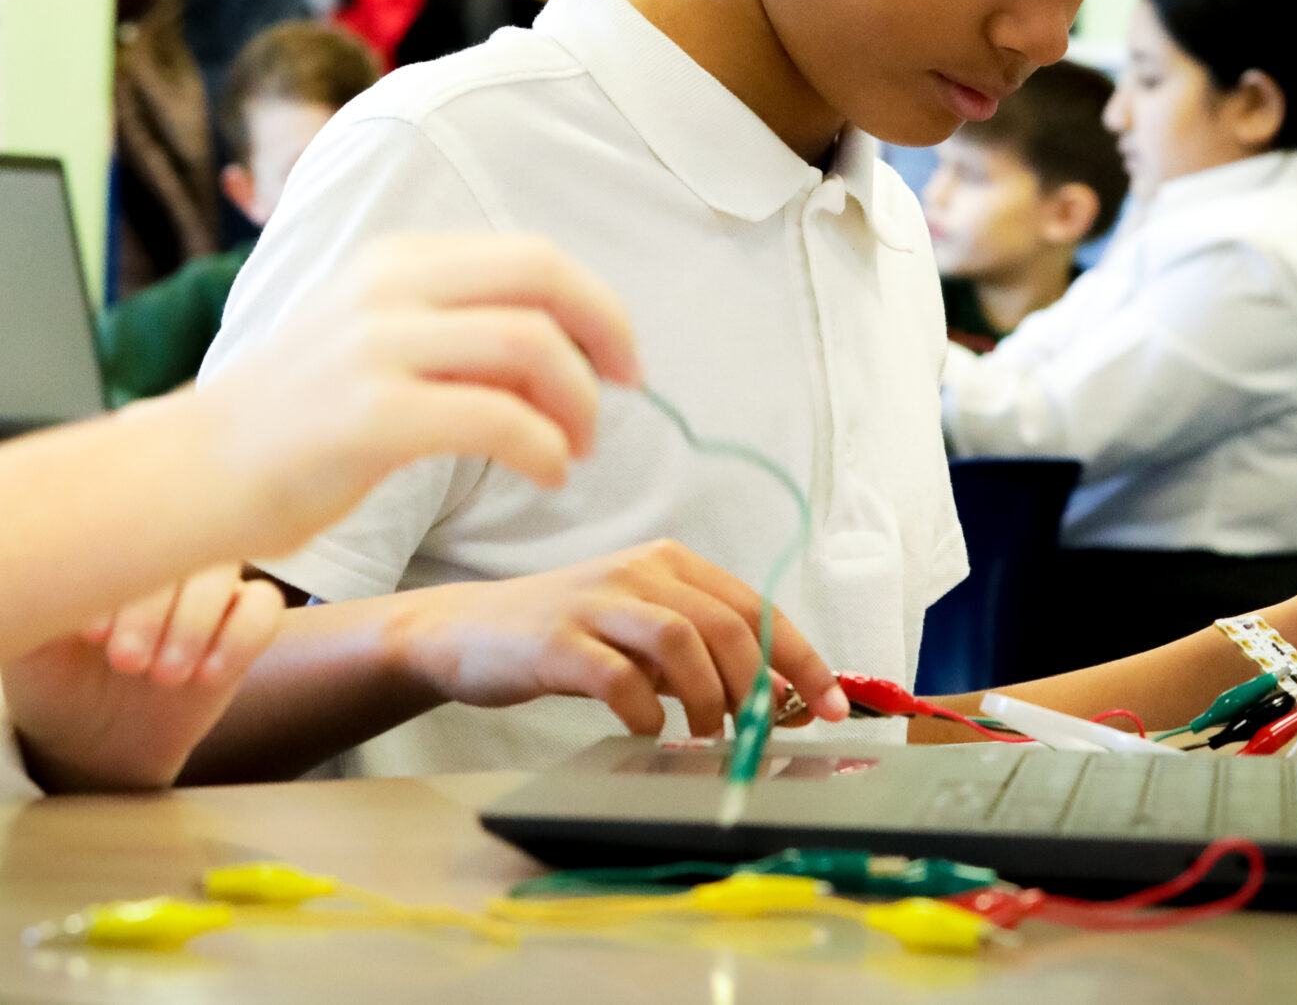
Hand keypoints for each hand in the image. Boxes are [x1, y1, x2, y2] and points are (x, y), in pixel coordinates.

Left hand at [4, 567, 285, 791]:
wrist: (87, 741)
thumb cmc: (52, 680)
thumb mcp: (27, 643)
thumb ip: (39, 599)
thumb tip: (56, 563)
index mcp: (109, 545)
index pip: (126, 527)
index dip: (117, 575)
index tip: (90, 633)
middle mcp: (162, 557)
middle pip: (181, 545)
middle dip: (154, 608)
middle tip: (126, 661)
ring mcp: (204, 590)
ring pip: (223, 571)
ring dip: (195, 623)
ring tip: (163, 675)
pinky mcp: (238, 626)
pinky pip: (263, 609)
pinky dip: (240, 638)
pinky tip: (206, 675)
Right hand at [193, 235, 640, 560]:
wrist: (189, 475)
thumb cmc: (291, 422)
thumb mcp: (369, 339)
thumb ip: (449, 328)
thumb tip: (554, 344)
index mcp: (392, 261)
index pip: (528, 255)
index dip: (594, 301)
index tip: (619, 354)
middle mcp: (387, 288)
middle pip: (541, 277)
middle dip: (606, 330)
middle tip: (626, 388)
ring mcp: (375, 347)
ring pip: (528, 345)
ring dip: (578, 401)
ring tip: (578, 448)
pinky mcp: (370, 416)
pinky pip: (497, 419)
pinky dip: (544, 448)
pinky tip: (548, 474)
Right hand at [380, 540, 850, 738]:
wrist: (464, 632)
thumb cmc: (565, 637)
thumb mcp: (639, 631)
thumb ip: (700, 652)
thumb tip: (779, 699)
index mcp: (668, 562)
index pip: (756, 606)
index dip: (802, 658)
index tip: (832, 706)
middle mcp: (637, 570)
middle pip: (727, 625)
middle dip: (759, 688)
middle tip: (757, 734)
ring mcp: (595, 601)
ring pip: (681, 640)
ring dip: (707, 698)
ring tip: (701, 732)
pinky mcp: (556, 641)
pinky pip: (619, 677)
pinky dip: (644, 711)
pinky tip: (642, 728)